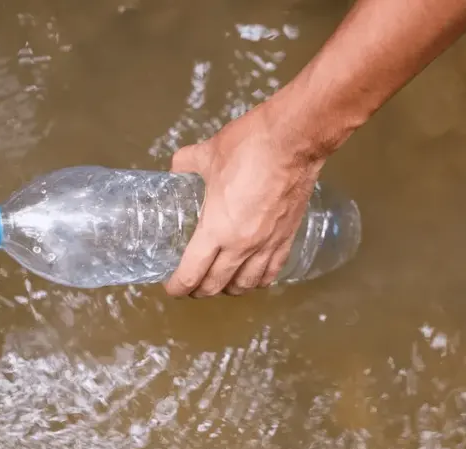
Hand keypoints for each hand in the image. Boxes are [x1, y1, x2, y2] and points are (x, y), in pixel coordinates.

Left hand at [164, 103, 324, 297]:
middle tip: (189, 286)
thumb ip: (186, 164)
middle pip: (216, 285)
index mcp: (216, 229)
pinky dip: (257, 281)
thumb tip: (177, 168)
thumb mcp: (207, 154)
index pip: (191, 273)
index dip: (178, 286)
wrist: (294, 140)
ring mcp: (267, 244)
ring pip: (245, 284)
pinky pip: (271, 272)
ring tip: (219, 284)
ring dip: (228, 289)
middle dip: (199, 291)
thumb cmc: (248, 146)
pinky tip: (252, 278)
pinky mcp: (286, 238)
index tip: (171, 286)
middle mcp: (241, 246)